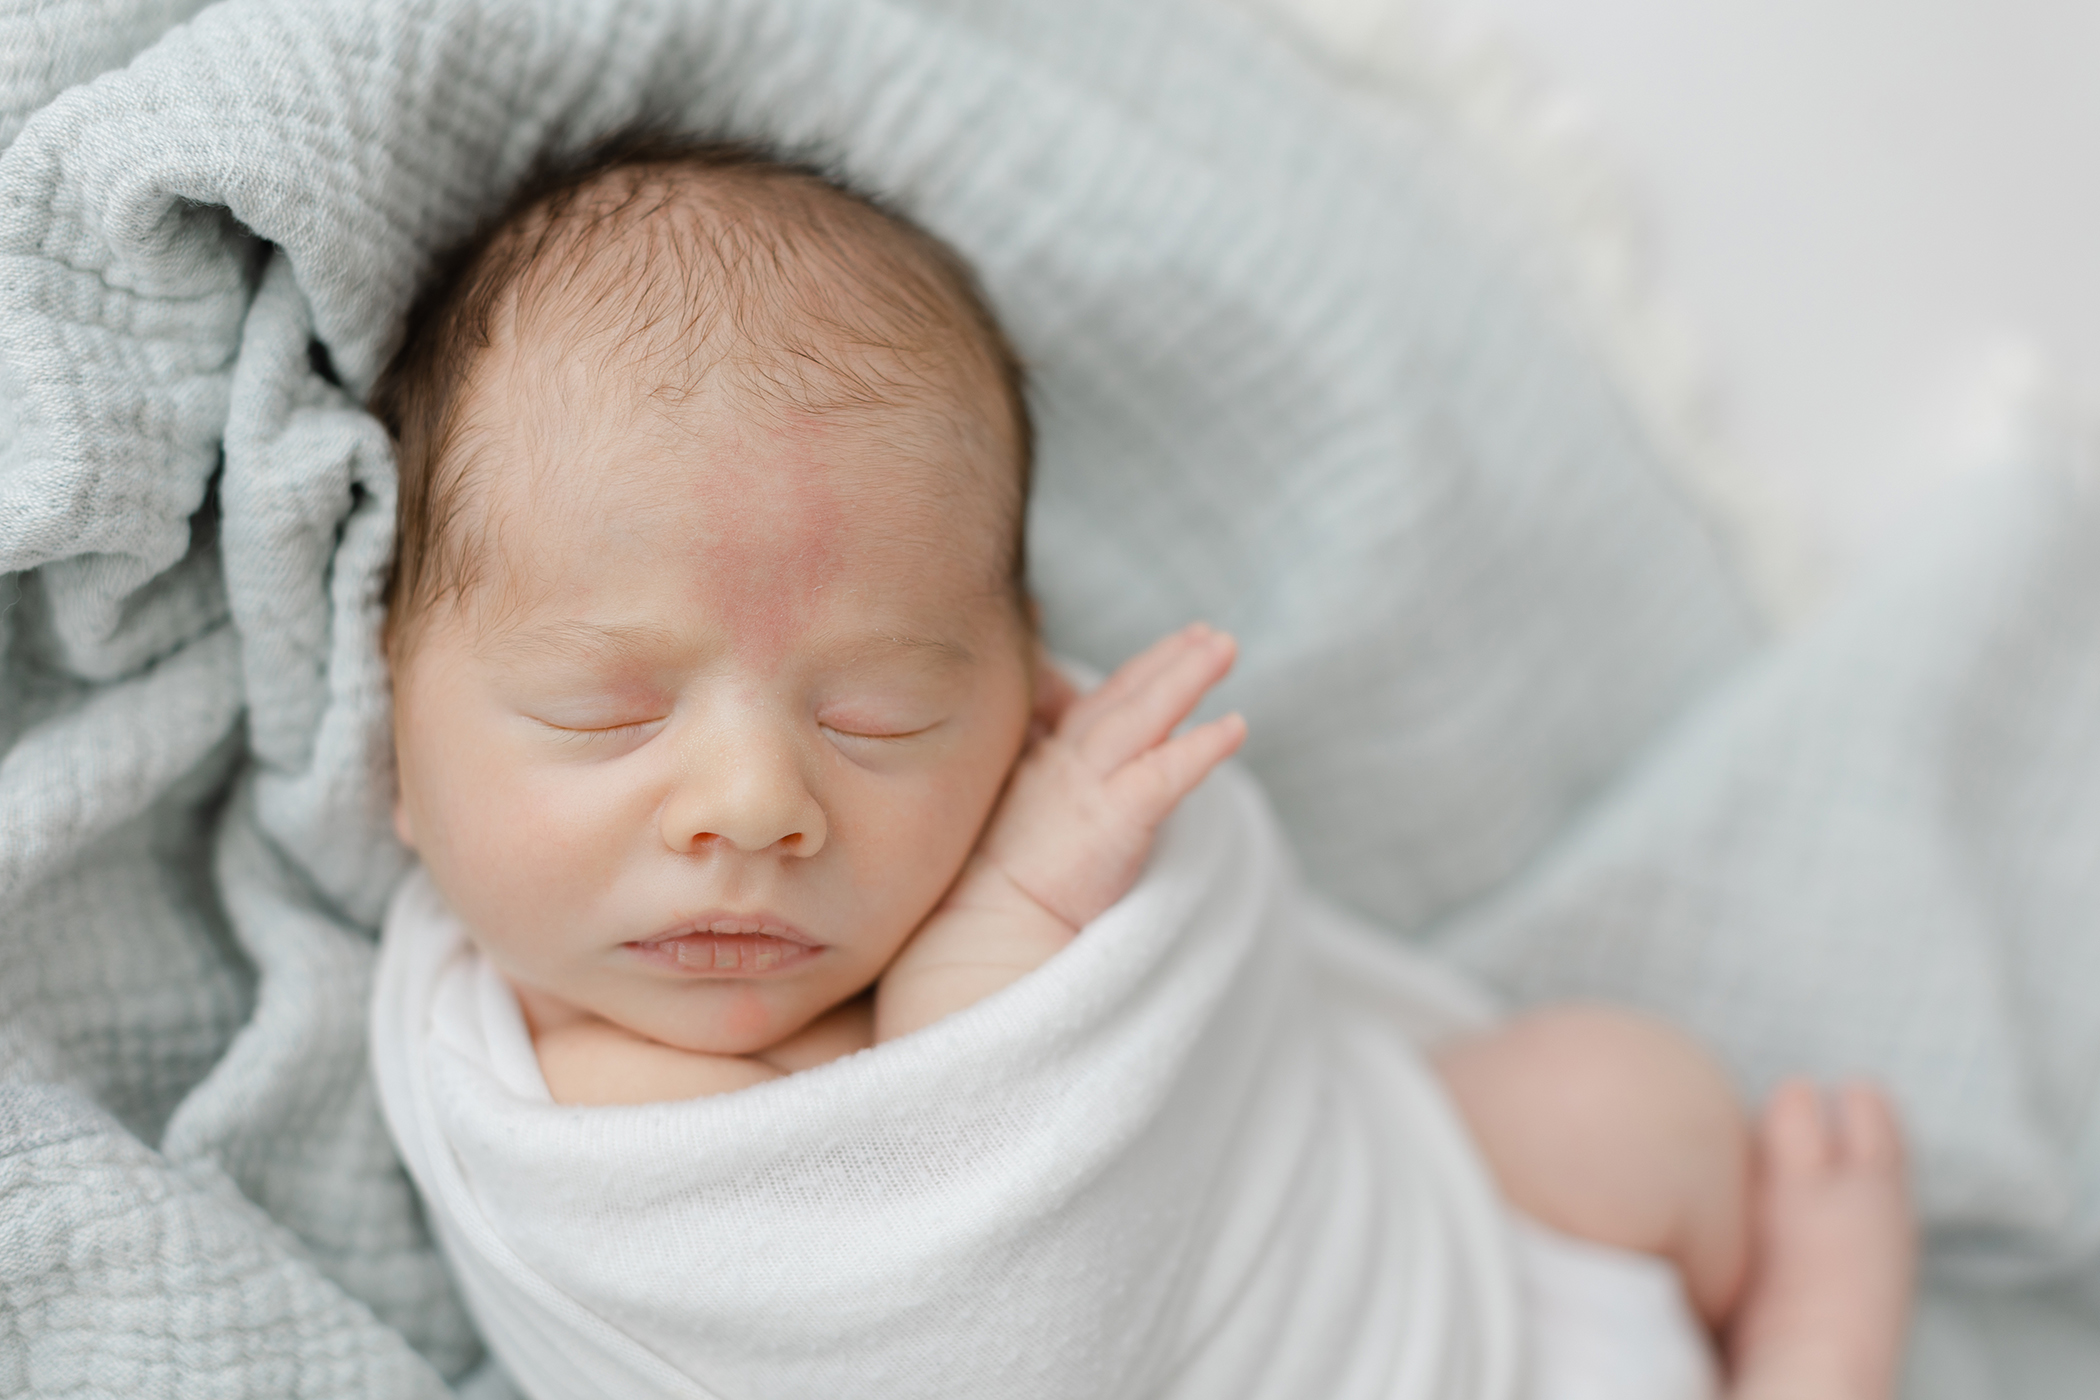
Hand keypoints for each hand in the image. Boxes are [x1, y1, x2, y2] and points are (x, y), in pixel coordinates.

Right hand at [972, 623, 1245, 930]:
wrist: (985, 932)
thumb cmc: (1002, 889)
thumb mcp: (1022, 819)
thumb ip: (1049, 788)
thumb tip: (1084, 774)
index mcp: (1045, 764)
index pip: (1094, 705)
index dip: (1134, 677)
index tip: (1171, 652)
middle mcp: (1063, 764)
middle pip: (1121, 697)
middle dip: (1167, 659)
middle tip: (1211, 634)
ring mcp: (1084, 789)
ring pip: (1141, 718)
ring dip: (1184, 678)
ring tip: (1225, 648)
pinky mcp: (1110, 822)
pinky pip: (1163, 774)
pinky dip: (1200, 747)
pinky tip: (1235, 727)